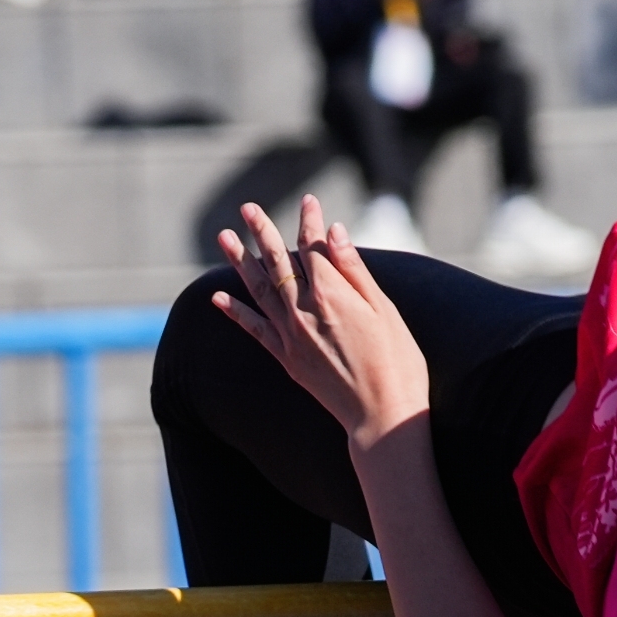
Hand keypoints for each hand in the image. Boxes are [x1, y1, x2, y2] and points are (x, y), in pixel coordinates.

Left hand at [211, 196, 429, 448]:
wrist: (382, 415)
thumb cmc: (397, 361)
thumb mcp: (384, 309)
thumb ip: (354, 269)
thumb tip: (333, 231)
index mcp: (332, 294)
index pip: (312, 247)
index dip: (309, 221)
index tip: (309, 200)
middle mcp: (304, 311)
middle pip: (278, 262)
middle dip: (263, 231)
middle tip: (248, 207)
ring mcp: (291, 336)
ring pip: (259, 290)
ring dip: (240, 262)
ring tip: (225, 237)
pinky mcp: (287, 359)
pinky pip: (254, 329)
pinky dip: (235, 311)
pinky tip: (219, 296)